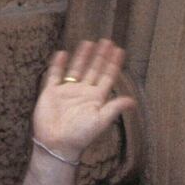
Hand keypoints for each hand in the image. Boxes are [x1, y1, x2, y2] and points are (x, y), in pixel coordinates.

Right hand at [13, 39, 135, 184]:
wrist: (57, 143)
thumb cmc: (81, 135)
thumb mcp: (101, 120)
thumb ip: (115, 108)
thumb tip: (134, 101)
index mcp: (96, 98)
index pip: (108, 77)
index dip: (113, 64)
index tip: (120, 50)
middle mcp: (83, 92)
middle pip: (94, 69)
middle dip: (101, 56)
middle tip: (107, 40)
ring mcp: (67, 91)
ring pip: (76, 69)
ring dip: (83, 56)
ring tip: (89, 42)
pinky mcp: (51, 92)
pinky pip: (55, 75)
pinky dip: (59, 65)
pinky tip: (63, 53)